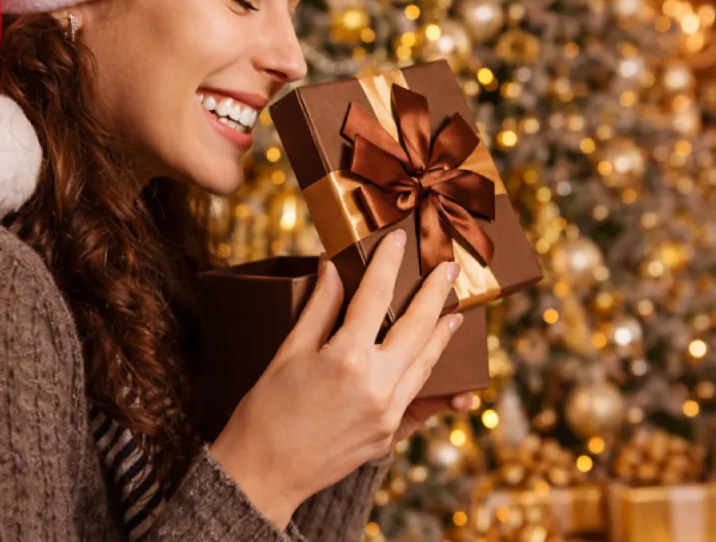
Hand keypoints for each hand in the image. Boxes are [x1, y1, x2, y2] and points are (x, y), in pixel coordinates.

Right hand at [209, 229, 462, 527]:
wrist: (263, 474)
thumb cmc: (266, 410)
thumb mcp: (289, 352)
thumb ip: (319, 308)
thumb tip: (333, 268)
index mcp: (346, 358)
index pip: (375, 296)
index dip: (387, 264)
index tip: (397, 240)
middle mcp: (376, 384)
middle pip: (417, 327)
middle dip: (434, 294)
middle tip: (449, 269)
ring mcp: (388, 413)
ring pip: (425, 363)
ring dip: (440, 335)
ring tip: (452, 313)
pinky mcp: (389, 434)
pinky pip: (417, 397)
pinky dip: (430, 376)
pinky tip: (436, 362)